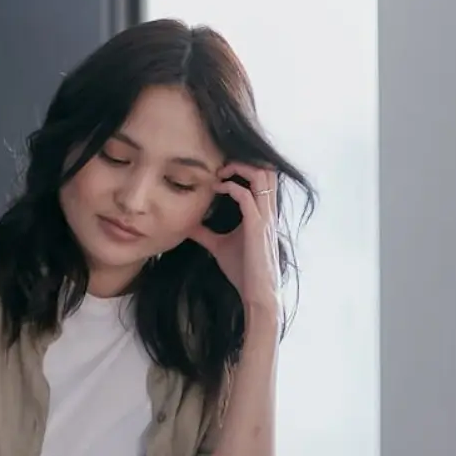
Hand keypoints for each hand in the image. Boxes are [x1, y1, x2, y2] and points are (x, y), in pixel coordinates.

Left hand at [194, 162, 281, 322]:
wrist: (256, 293)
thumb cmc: (243, 270)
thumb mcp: (219, 246)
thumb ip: (205, 234)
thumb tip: (187, 225)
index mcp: (262, 213)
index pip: (263, 178)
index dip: (244, 167)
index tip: (220, 170)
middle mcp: (267, 212)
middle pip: (268, 171)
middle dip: (245, 162)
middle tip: (221, 166)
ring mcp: (264, 218)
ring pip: (264, 177)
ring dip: (241, 169)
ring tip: (221, 173)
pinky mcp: (258, 228)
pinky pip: (248, 197)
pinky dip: (232, 188)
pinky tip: (218, 189)